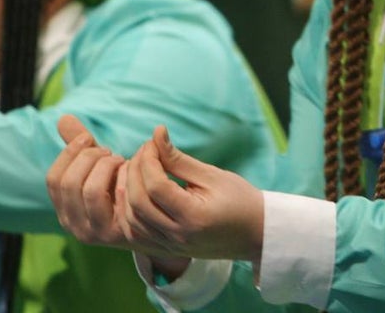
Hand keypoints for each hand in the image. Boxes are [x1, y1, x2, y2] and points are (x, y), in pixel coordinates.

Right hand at [47, 114, 129, 246]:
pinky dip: (117, 178)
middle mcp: (72, 226)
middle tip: (109, 151)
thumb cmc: (122, 186)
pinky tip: (129, 172)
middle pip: (68, 182)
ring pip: (88, 189)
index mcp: (65, 210)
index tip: (89, 139)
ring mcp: (91, 233)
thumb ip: (80, 145)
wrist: (154, 217)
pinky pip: (109, 199)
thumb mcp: (98, 166)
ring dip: (105, 166)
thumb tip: (63, 117)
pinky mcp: (112, 235)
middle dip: (89, 158)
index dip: (69, 153)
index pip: (53, 179)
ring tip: (119, 160)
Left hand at [119, 124, 265, 263]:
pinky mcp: (166, 250)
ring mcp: (170, 247)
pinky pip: (135, 234)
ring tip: (139, 168)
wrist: (256, 234)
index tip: (154, 140)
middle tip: (145, 151)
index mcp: (193, 217)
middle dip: (135, 171)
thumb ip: (180, 159)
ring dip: (128, 191)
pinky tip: (135, 191)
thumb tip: (156, 134)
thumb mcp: (213, 175)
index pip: (156, 186)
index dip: (149, 158)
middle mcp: (178, 236)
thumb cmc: (240, 200)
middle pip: (138, 203)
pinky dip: (128, 211)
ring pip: (131, 221)